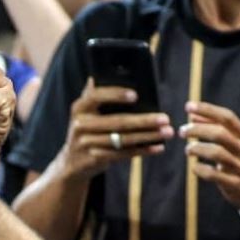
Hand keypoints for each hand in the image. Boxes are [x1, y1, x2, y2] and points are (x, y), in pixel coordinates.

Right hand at [57, 80, 172, 179]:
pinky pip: (121, 154)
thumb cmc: (87, 130)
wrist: (71, 162)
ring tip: (167, 132)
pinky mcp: (93, 159)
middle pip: (116, 121)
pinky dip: (141, 151)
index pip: (96, 96)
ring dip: (148, 136)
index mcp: (79, 108)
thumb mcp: (86, 112)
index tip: (136, 95)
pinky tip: (157, 147)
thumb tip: (98, 76)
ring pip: (122, 139)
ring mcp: (85, 144)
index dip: (115, 95)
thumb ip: (94, 95)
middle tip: (165, 118)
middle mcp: (79, 125)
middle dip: (144, 120)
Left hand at [180, 101, 239, 210]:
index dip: (207, 110)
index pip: (227, 117)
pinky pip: (215, 175)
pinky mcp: (235, 183)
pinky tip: (194, 168)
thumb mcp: (236, 143)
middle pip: (220, 133)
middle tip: (182, 131)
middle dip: (198, 129)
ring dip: (198, 149)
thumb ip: (216, 128)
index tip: (188, 106)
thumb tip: (193, 115)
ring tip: (188, 150)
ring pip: (218, 153)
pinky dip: (202, 170)